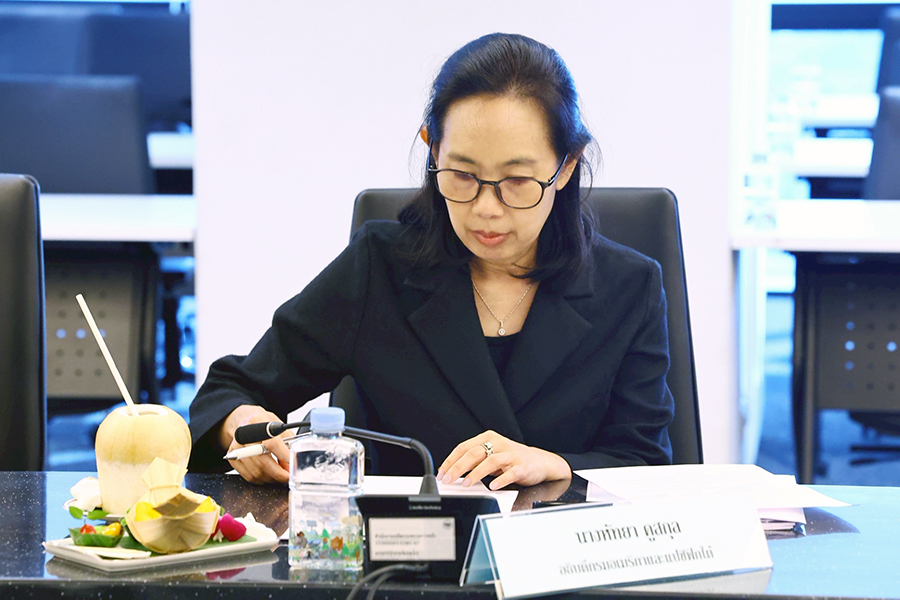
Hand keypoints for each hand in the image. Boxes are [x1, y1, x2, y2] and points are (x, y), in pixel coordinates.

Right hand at [221, 405, 290, 484]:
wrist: (246, 421)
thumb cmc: (264, 424)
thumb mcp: (280, 426)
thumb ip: (288, 444)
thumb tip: (291, 464)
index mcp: (258, 422)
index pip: (271, 442)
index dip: (283, 456)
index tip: (292, 463)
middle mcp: (244, 435)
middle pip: (262, 461)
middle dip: (279, 473)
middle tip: (288, 476)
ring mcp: (237, 448)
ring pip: (256, 472)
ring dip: (271, 478)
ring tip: (280, 475)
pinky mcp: (233, 459)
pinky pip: (249, 476)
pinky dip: (262, 479)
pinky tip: (269, 475)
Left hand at [436, 430, 571, 490]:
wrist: (540, 462)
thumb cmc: (512, 459)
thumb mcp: (491, 455)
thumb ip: (474, 461)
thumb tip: (451, 471)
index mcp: (488, 438)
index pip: (464, 447)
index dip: (451, 460)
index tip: (442, 473)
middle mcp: (499, 443)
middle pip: (474, 453)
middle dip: (458, 467)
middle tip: (448, 479)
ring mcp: (511, 454)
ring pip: (490, 461)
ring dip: (475, 473)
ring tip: (466, 483)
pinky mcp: (522, 466)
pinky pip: (510, 473)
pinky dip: (500, 479)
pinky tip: (492, 486)